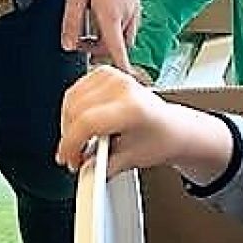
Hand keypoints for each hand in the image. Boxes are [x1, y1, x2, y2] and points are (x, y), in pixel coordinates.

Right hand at [57, 64, 231, 184]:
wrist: (173, 127)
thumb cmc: (160, 140)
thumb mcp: (132, 159)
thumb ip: (103, 166)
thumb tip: (82, 169)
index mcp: (132, 108)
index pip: (87, 123)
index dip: (71, 144)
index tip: (68, 159)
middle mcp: (122, 87)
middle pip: (75, 110)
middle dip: (69, 137)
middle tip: (74, 156)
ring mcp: (113, 76)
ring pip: (72, 99)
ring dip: (68, 123)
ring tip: (78, 142)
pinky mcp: (105, 73)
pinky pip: (76, 91)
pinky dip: (73, 109)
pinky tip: (81, 125)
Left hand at [63, 0, 139, 67]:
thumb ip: (71, 22)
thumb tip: (67, 45)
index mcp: (112, 17)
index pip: (117, 52)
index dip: (119, 69)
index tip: (121, 81)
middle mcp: (127, 14)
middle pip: (118, 44)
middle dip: (101, 48)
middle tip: (79, 40)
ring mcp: (134, 6)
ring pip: (124, 33)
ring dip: (108, 36)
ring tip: (88, 24)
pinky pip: (128, 20)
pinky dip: (115, 24)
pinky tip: (101, 11)